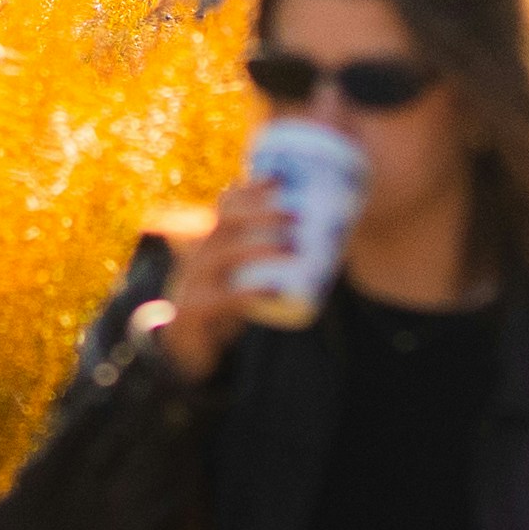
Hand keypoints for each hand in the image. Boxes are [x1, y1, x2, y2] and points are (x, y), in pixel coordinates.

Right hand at [144, 155, 303, 380]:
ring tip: (291, 248)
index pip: (227, 204)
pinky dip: (246, 292)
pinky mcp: (191, 312)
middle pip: (224, 222)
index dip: (252, 189)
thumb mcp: (251, 276)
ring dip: (257, 247)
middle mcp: (200, 255)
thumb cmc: (230, 304)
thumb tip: (337, 236)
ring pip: (219, 255)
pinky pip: (215, 299)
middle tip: (297, 217)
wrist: (192, 348)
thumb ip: (278, 258)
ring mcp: (191, 283)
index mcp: (215, 241)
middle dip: (260, 213)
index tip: (282, 181)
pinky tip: (272, 288)